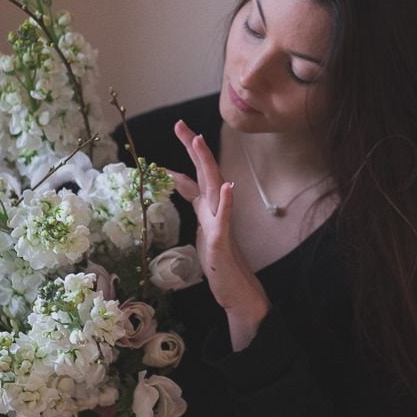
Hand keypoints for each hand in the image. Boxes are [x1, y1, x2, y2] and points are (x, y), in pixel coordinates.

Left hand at [171, 119, 268, 347]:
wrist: (238, 292)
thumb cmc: (221, 263)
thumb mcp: (205, 230)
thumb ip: (200, 209)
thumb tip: (190, 190)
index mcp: (209, 209)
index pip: (195, 177)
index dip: (185, 157)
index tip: (177, 134)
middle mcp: (217, 211)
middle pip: (205, 173)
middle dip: (193, 148)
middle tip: (180, 124)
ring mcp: (222, 225)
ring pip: (215, 188)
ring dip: (207, 164)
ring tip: (200, 142)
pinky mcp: (223, 242)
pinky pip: (225, 220)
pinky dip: (227, 202)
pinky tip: (227, 187)